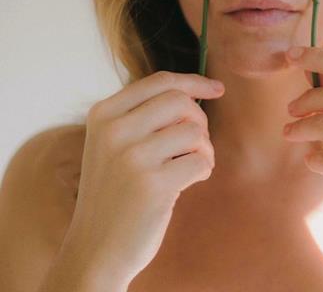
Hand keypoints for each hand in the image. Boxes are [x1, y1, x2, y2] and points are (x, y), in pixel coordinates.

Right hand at [62, 71, 224, 287]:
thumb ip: (143, 115)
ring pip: (194, 130)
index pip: (159, 81)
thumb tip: (195, 89)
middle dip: (199, 119)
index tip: (217, 89)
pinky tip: (189, 182)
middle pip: (180, 101)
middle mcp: (114, 131)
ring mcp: (132, 157)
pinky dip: (204, 170)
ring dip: (204, 148)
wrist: (94, 251)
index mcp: (103, 114)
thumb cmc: (115, 192)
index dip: (194, 82)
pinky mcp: (152, 186)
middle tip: (195, 144)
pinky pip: (200, 161)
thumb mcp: (113, 143)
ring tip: (191, 165)